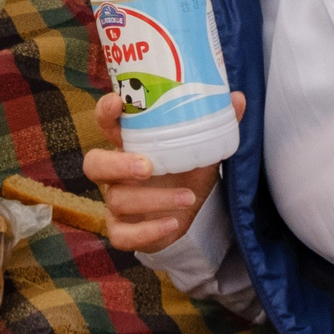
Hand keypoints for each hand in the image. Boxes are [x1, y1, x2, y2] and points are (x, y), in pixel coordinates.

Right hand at [84, 90, 244, 251]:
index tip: (117, 102)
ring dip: (154, 199)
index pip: (105, 123)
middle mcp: (116, 172)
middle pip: (94, 164)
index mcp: (130, 144)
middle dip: (117, 164)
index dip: (105, 112)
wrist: (189, 213)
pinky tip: (172, 224)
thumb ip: (215, 123)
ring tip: (188, 197)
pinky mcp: (123, 230)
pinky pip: (123, 235)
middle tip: (147, 166)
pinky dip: (148, 231)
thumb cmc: (186, 171)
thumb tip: (238, 98)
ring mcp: (116, 202)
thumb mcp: (201, 147)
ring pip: (117, 200)